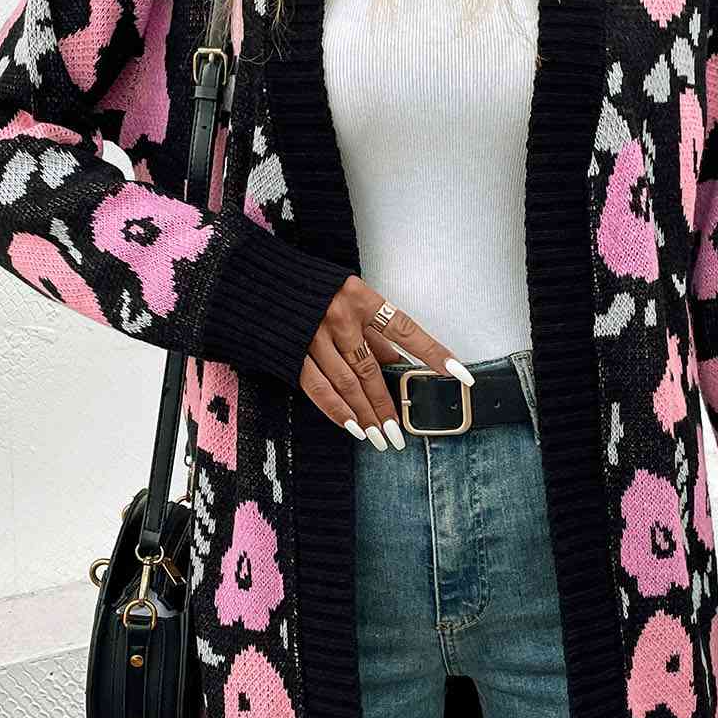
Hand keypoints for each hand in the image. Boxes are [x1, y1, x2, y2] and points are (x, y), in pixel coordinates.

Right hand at [298, 275, 473, 451]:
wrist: (258, 281)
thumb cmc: (311, 289)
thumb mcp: (349, 298)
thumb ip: (372, 331)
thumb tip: (397, 362)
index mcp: (361, 298)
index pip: (406, 330)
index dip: (434, 353)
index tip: (459, 374)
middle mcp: (340, 317)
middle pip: (371, 369)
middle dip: (387, 405)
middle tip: (400, 432)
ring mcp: (314, 336)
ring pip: (346, 384)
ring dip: (365, 414)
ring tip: (380, 436)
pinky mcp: (292, 353)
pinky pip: (318, 388)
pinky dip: (336, 410)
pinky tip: (352, 426)